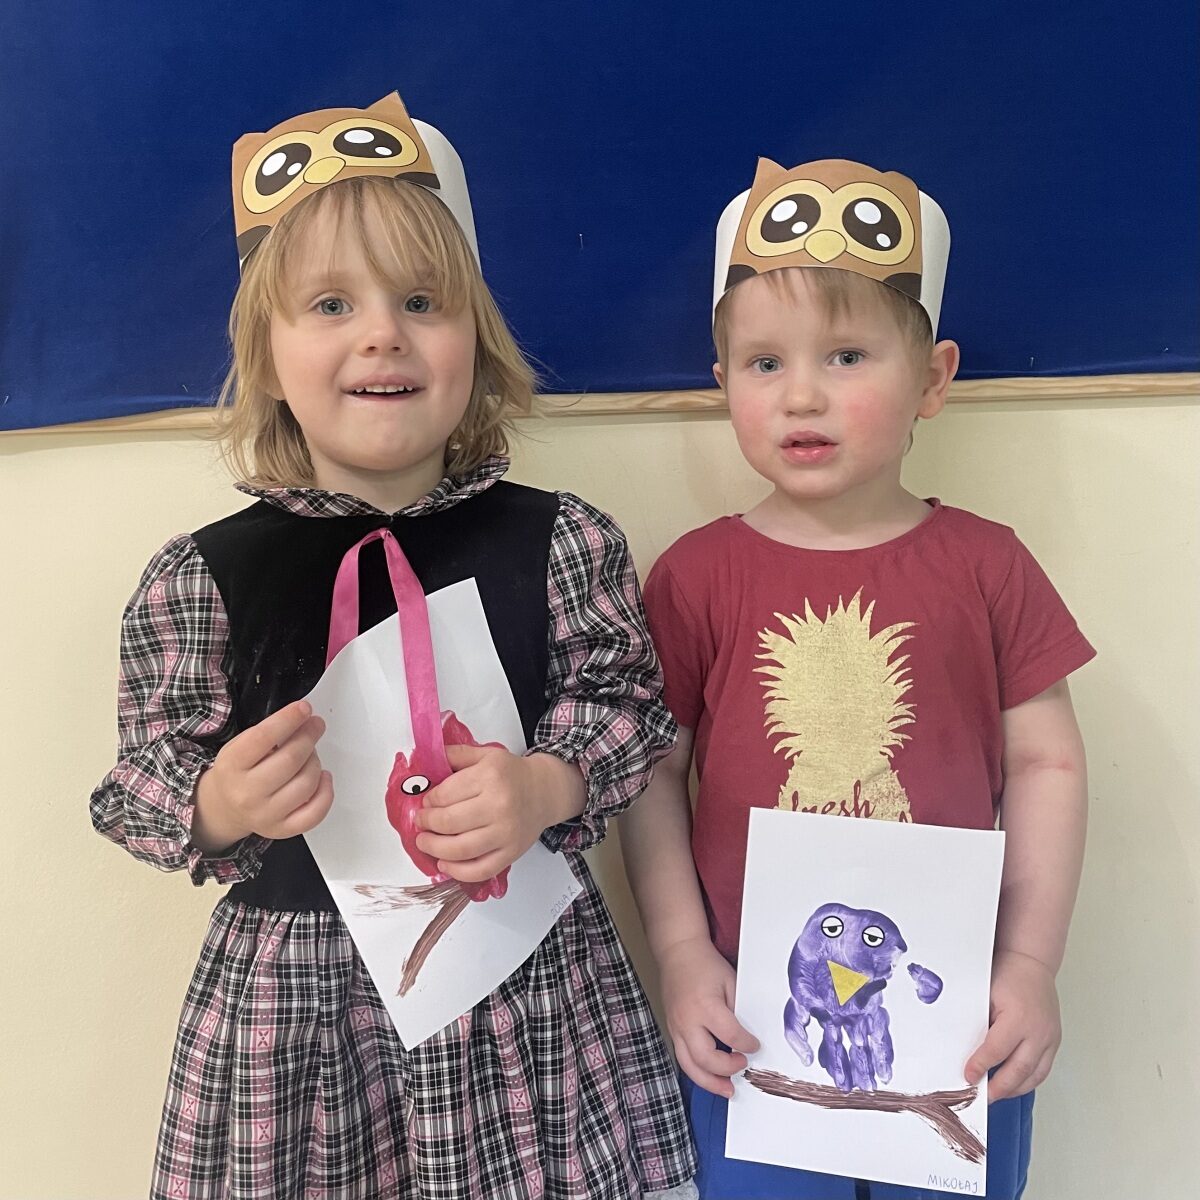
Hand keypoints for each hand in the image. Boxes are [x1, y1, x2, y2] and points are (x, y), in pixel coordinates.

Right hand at [192, 700, 331, 849]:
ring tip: (311, 754)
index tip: (304, 708)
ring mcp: (265, 815)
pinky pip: (314, 813)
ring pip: (307, 783)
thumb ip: (269, 732)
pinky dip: (326, 792)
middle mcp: (247, 793)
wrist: (224, 808)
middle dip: (309, 736)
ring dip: (316, 762)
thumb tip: (303, 718)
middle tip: (315, 725)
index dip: (288, 719)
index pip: (263, 737)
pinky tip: (322, 778)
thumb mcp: (241, 745)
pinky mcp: (282, 829)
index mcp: (232, 766)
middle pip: (290, 759)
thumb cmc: (238, 772)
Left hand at [413, 745, 582, 882]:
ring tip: (425, 842)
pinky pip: (480, 870)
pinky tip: (445, 863)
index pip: (445, 794)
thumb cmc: (512, 774)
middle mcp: (499, 806)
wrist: (545, 791)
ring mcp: (506, 833)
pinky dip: (457, 871)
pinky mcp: (511, 853)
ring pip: (460, 849)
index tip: (425, 803)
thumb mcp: (485, 755)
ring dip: (434, 848)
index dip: (429, 801)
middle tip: (421, 822)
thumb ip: (455, 755)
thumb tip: (424, 760)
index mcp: (490, 777)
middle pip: (449, 822)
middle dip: (427, 824)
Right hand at [659, 935, 759, 1098]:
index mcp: (705, 1006)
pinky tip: (710, 1077)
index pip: (730, 1036)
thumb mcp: (730, 981)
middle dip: (727, 1069)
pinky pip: (683, 1057)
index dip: (747, 1045)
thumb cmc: (705, 964)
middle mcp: (687, 1021)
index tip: (755, 1045)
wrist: (678, 952)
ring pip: (689, 1065)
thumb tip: (749, 1034)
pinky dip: (697, 1071)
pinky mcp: (672, 1030)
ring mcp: (676, 1027)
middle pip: (705, 1059)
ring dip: (709, 1082)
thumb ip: (739, 1009)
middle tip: (742, 1066)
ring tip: (727, 1090)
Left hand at [965, 949, 1060, 1100]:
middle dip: (999, 1088)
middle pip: (1019, 1070)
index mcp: (1019, 1018)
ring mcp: (1050, 1038)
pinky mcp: (1055, 1041)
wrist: (1031, 963)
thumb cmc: (1006, 974)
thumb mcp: (986, 995)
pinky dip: (1028, 1080)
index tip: (968, 1077)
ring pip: (1034, 1075)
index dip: (981, 1066)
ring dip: (1014, 1089)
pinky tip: (1013, 1084)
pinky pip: (1043, 1070)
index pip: (998, 1050)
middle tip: (981, 1098)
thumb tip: (964, 1049)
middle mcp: (1039, 1032)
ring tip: (995, 1095)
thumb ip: (979, 1022)